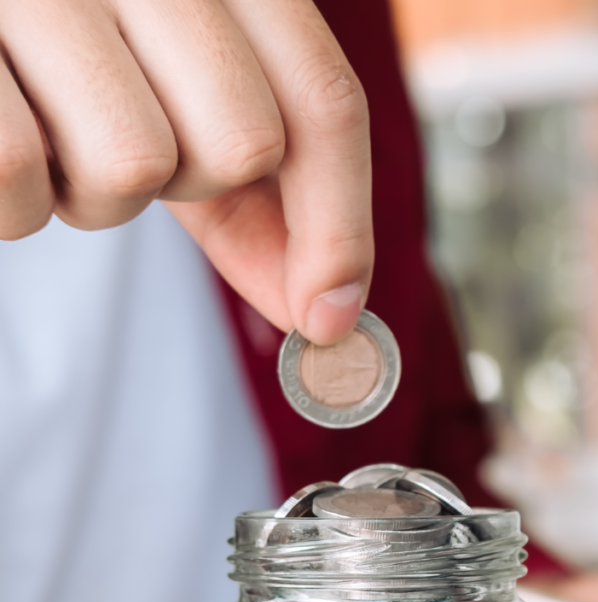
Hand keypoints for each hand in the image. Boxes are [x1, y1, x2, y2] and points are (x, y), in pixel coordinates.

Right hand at [0, 0, 372, 343]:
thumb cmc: (70, 63)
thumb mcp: (181, 111)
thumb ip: (256, 203)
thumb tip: (323, 309)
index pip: (324, 99)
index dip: (339, 225)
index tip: (327, 315)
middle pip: (242, 141)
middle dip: (190, 185)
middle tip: (123, 144)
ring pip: (134, 163)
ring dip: (93, 193)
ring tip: (53, 136)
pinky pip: (18, 172)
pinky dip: (15, 202)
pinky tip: (5, 140)